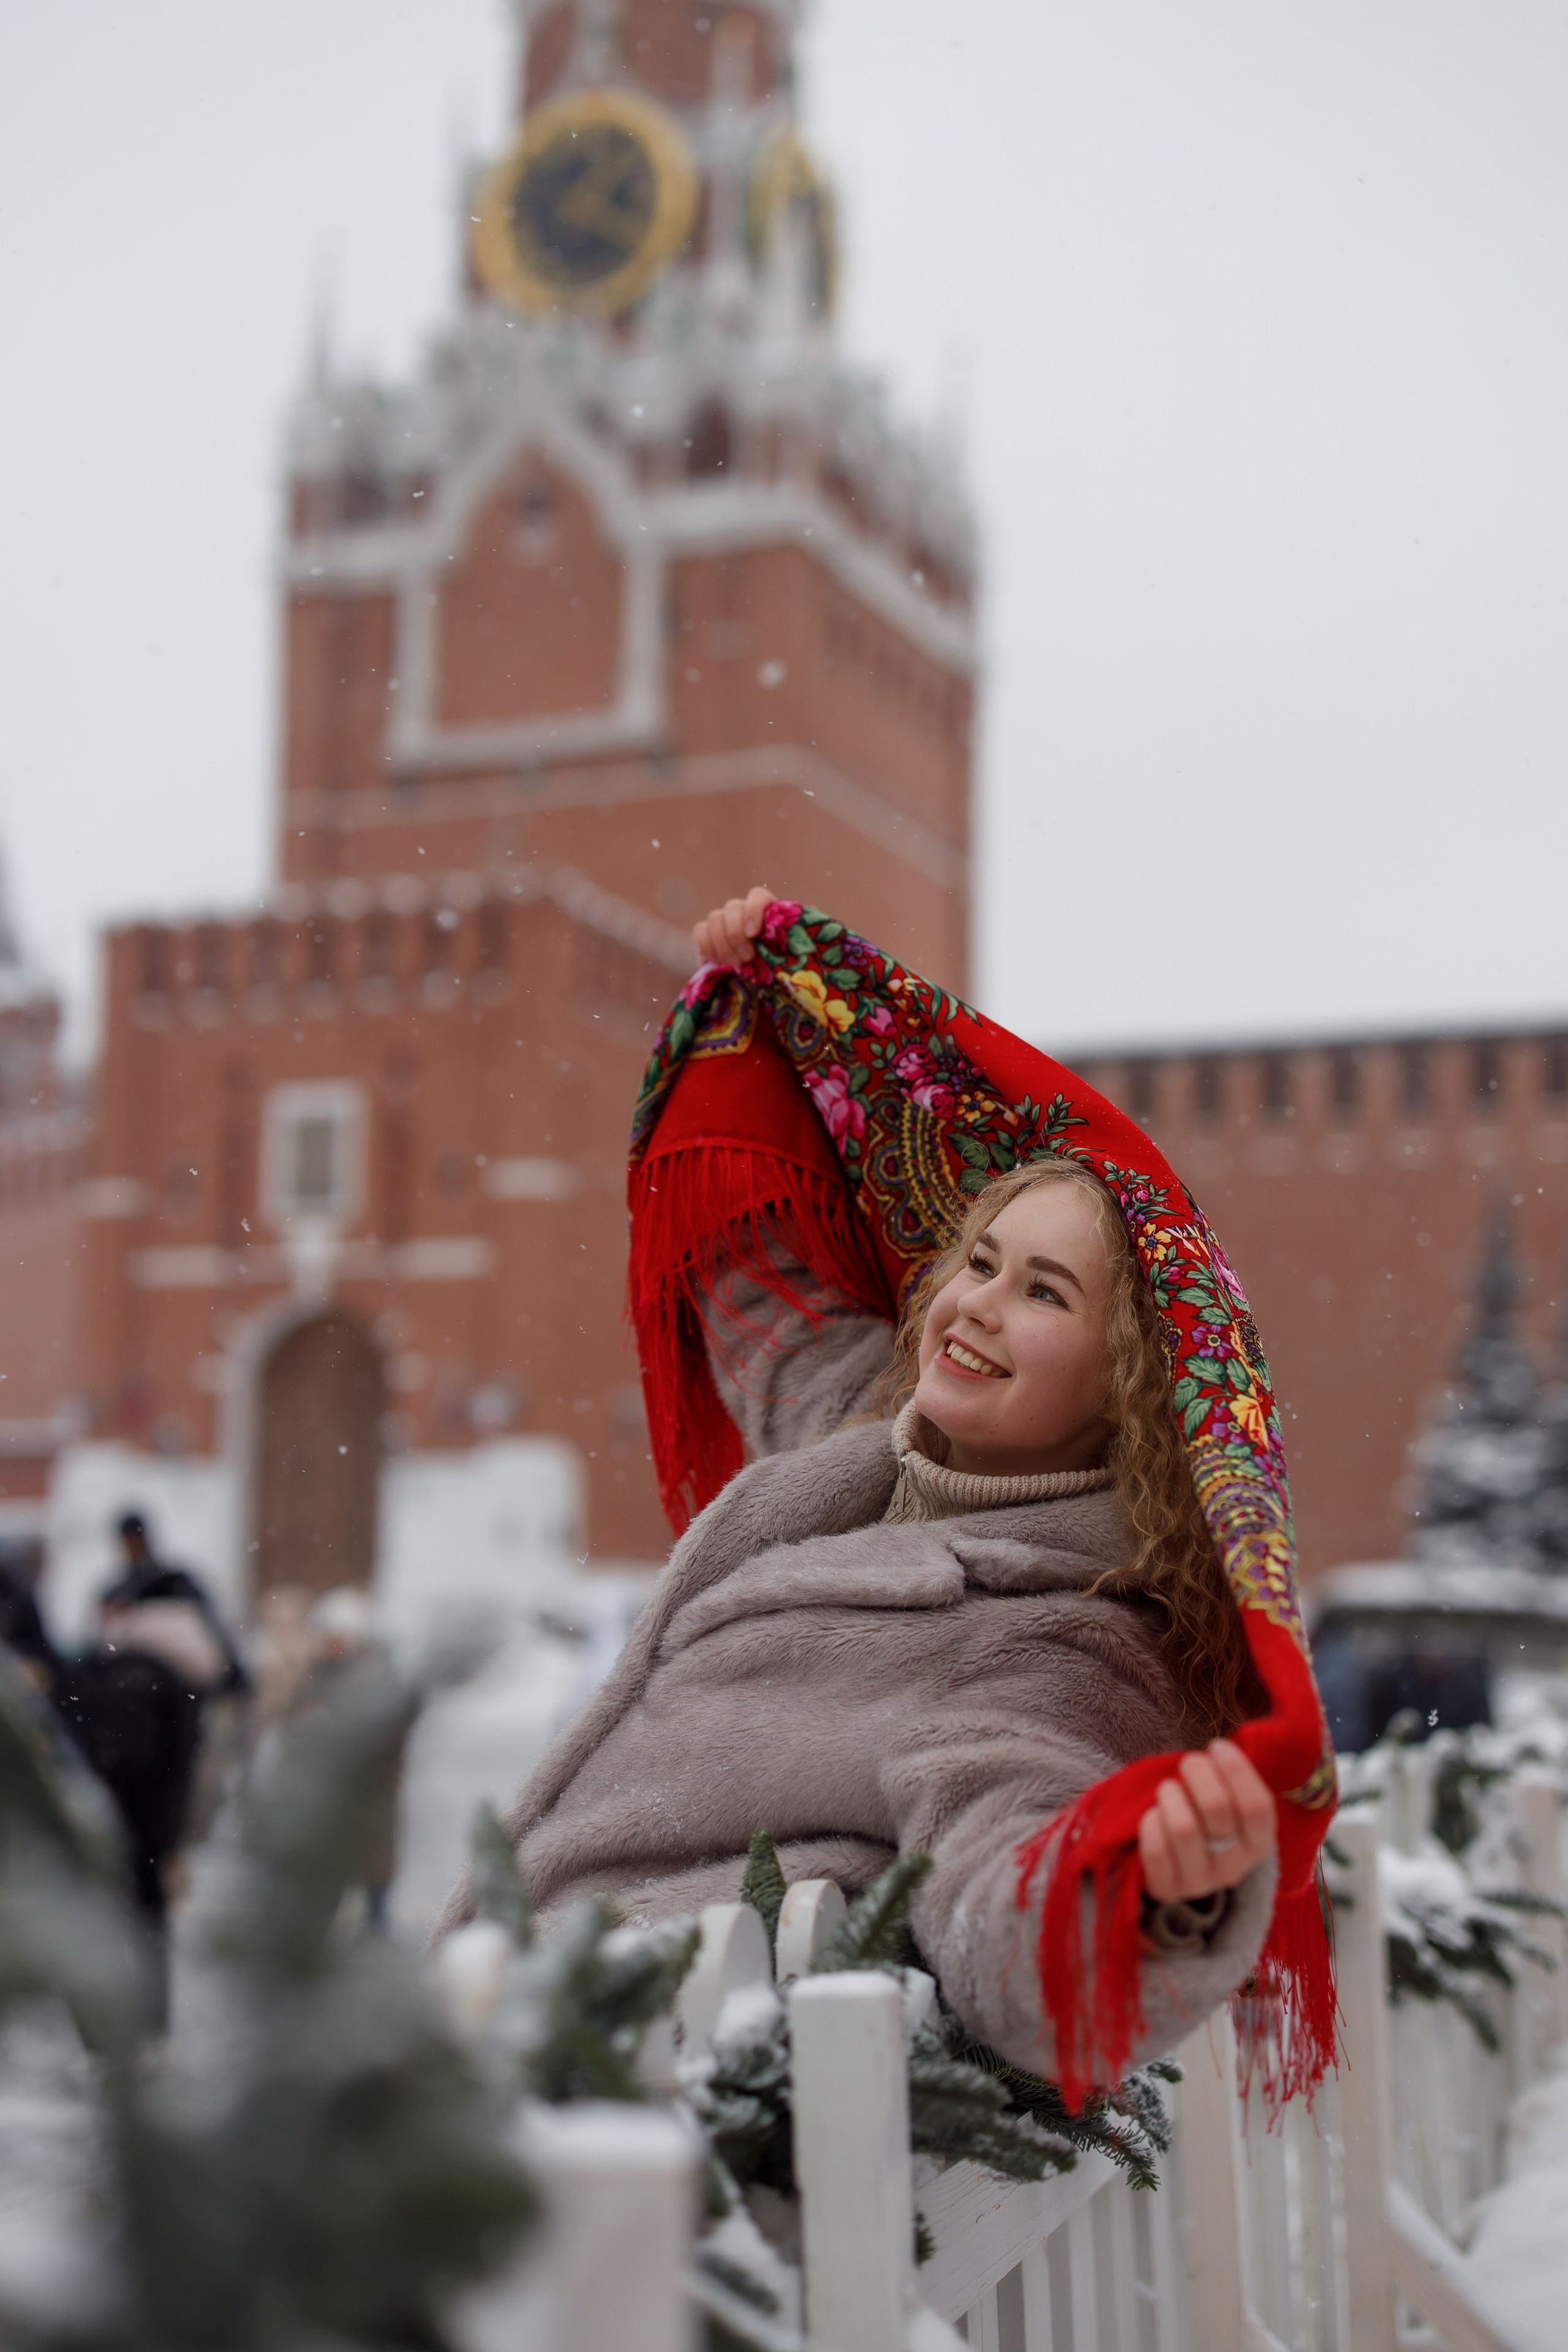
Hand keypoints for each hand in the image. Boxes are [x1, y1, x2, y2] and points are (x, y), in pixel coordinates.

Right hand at [693, 886, 775, 967]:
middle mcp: (742, 911)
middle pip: (733, 907)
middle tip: (748, 957)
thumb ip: (780, 948)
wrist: (753, 981)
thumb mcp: (781, 958)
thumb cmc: (774, 968)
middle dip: (737, 935)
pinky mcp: (705, 933)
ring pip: (715, 917)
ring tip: (736, 964)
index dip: (754, 911)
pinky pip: (700, 930)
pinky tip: (720, 962)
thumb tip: (781, 946)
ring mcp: (723, 920)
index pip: (758, 896)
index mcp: (765, 911)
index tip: (753, 933)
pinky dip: (708, 946)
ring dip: (724, 944)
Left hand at [1137, 1738, 1276, 1903]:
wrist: (1180, 1864)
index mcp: (1259, 1844)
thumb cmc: (1208, 1819)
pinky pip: (1156, 1849)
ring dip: (1171, 1795)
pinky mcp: (1167, 1889)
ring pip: (1184, 1829)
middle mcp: (1234, 1867)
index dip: (1236, 1769)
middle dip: (1198, 1773)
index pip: (1257, 1806)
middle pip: (1217, 1808)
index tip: (1217, 1747)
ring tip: (1169, 1789)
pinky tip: (1154, 1815)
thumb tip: (1220, 1750)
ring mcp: (1200, 1882)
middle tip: (1189, 1763)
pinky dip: (1151, 1823)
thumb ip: (1233, 1780)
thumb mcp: (1232, 1804)